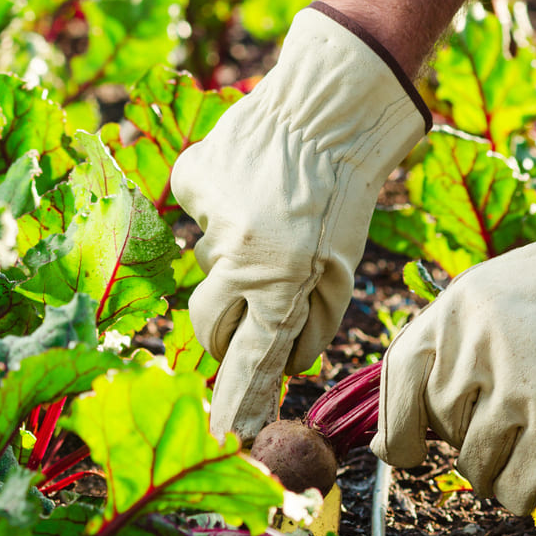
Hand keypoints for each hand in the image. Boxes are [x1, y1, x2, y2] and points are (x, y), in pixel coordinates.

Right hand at [171, 4, 428, 442]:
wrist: (327, 104)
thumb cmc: (347, 190)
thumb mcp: (344, 267)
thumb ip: (311, 320)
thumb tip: (285, 362)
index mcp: (283, 278)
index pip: (251, 357)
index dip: (235, 400)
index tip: (224, 432)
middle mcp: (237, 253)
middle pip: (208, 323)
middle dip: (228, 328)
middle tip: (255, 304)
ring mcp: (207, 216)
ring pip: (209, 263)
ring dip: (237, 255)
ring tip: (272, 218)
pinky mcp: (189, 179)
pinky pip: (197, 216)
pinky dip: (221, 210)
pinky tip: (251, 186)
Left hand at [371, 171, 535, 514]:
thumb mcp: (475, 296)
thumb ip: (437, 351)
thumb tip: (387, 440)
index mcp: (446, 315)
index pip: (397, 385)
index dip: (395, 429)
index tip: (404, 453)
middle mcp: (474, 350)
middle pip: (442, 427)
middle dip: (459, 439)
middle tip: (490, 428)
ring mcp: (517, 386)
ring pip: (476, 463)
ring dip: (488, 473)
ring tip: (509, 456)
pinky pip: (517, 483)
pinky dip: (517, 494)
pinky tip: (528, 484)